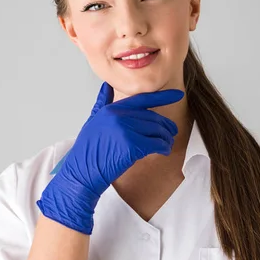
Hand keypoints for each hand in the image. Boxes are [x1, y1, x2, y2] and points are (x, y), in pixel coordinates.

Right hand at [37, 81, 183, 234]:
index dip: (162, 96)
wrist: (82, 173)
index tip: (177, 94)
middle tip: (171, 132)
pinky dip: (163, 148)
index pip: (142, 99)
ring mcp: (126, 130)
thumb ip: (102, 102)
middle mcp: (120, 116)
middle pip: (153, 117)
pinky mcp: (132, 145)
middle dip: (165, 126)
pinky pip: (157, 144)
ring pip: (157, 131)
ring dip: (165, 139)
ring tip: (166, 144)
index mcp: (112, 109)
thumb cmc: (87, 151)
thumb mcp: (92, 121)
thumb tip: (106, 86)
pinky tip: (163, 151)